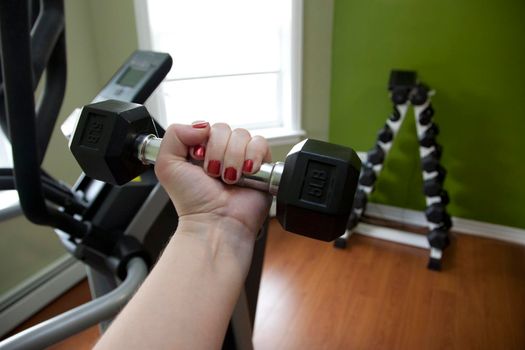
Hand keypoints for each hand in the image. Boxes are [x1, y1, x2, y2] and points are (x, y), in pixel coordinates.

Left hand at [155, 122, 271, 240]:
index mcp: (200, 149)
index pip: (206, 125)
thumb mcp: (167, 165)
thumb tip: (202, 125)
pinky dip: (252, 157)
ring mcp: (242, 158)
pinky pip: (260, 144)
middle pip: (224, 128)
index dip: (202, 139)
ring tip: (228, 178)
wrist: (216, 222)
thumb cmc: (193, 201)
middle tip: (212, 173)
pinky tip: (244, 173)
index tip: (197, 158)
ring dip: (233, 157)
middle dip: (217, 151)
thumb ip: (174, 134)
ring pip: (242, 135)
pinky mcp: (261, 165)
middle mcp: (221, 152)